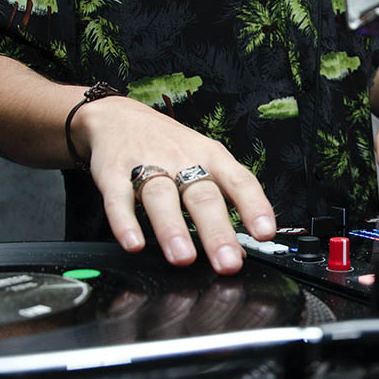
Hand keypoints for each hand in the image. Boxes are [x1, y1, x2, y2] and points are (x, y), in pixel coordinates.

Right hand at [73, 96, 275, 274]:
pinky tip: (134, 243)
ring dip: (173, 229)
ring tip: (183, 258)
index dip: (255, 206)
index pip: (240, 181)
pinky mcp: (113, 172)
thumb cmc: (170, 145)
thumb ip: (224, 204)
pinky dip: (125, 222)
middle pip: (203, 196)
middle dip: (217, 232)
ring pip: (162, 197)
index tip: (265, 233)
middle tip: (228, 262)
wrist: (118, 115)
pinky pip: (119, 198)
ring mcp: (147, 164)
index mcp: (212, 157)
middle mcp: (183, 159)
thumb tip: (242, 250)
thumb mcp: (204, 163)